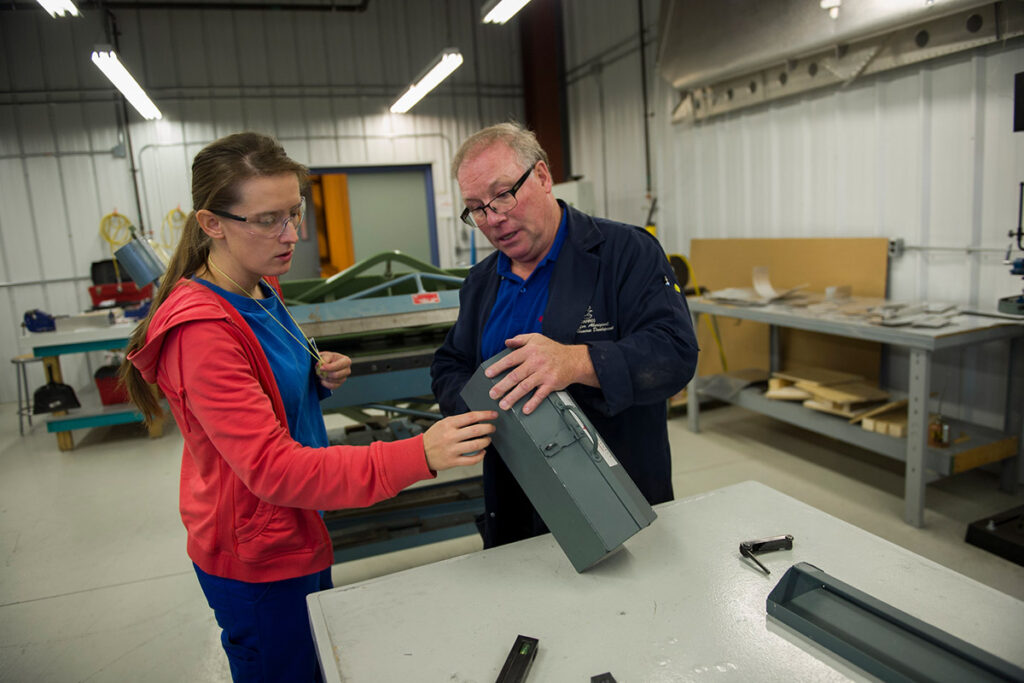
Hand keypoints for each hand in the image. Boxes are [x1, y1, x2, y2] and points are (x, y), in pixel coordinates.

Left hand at [316, 351, 351, 389]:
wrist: (326, 364)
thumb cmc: (328, 358)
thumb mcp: (326, 354)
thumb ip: (324, 358)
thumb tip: (322, 364)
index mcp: (346, 360)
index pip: (339, 365)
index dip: (330, 367)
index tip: (321, 368)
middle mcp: (347, 370)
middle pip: (337, 375)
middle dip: (326, 374)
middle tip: (319, 371)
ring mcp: (344, 378)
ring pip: (334, 381)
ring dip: (325, 378)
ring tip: (320, 374)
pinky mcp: (340, 384)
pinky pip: (333, 386)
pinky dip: (326, 384)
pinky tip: (322, 380)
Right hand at [422, 410, 497, 470]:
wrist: (420, 453)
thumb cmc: (434, 437)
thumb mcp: (442, 424)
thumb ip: (458, 421)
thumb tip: (478, 418)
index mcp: (448, 424)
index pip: (471, 416)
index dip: (485, 415)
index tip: (493, 415)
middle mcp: (450, 436)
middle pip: (476, 430)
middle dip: (489, 428)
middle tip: (492, 428)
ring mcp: (452, 450)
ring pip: (476, 445)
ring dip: (486, 441)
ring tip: (488, 439)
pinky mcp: (453, 461)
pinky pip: (472, 460)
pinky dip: (480, 455)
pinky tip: (483, 452)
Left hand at [483, 333, 597, 414]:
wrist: (574, 359)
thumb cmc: (553, 349)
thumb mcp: (536, 338)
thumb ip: (520, 339)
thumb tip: (507, 342)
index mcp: (530, 351)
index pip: (510, 360)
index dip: (498, 367)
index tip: (488, 374)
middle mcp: (536, 362)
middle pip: (515, 376)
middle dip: (502, 386)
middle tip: (493, 394)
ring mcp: (544, 374)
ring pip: (525, 386)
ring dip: (513, 397)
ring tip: (504, 404)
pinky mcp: (551, 384)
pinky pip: (540, 395)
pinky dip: (532, 403)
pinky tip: (525, 409)